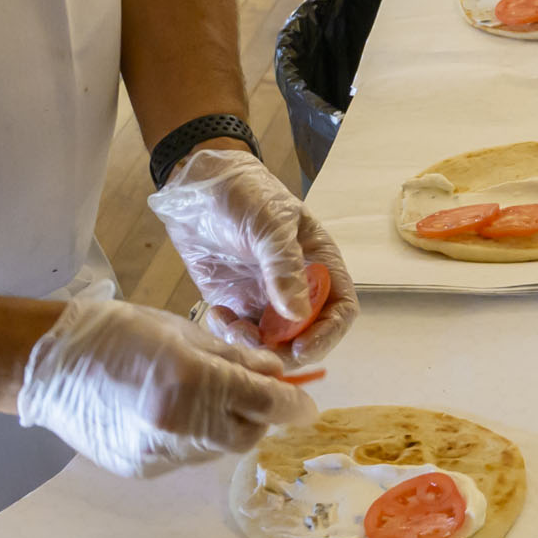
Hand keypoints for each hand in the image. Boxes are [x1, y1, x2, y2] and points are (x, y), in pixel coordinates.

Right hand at [16, 295, 316, 476]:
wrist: (49, 364)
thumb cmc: (117, 332)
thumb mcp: (184, 331)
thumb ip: (235, 357)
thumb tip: (276, 372)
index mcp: (192, 382)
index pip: (264, 402)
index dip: (292, 404)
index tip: (307, 404)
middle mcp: (177, 426)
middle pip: (246, 434)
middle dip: (259, 416)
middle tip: (256, 394)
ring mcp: (157, 454)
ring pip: (216, 450)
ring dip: (226, 427)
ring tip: (207, 398)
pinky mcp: (140, 470)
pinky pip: (186, 458)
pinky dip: (195, 438)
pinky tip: (179, 414)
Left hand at [146, 147, 359, 363]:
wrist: (197, 186)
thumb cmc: (245, 194)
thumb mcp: (271, 224)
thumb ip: (284, 268)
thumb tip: (299, 315)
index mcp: (319, 263)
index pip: (340, 308)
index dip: (328, 333)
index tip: (301, 348)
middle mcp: (297, 286)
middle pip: (307, 334)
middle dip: (286, 349)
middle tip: (260, 352)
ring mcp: (265, 298)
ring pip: (271, 342)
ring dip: (254, 346)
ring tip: (231, 327)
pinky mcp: (234, 303)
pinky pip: (238, 334)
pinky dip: (228, 335)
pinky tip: (215, 315)